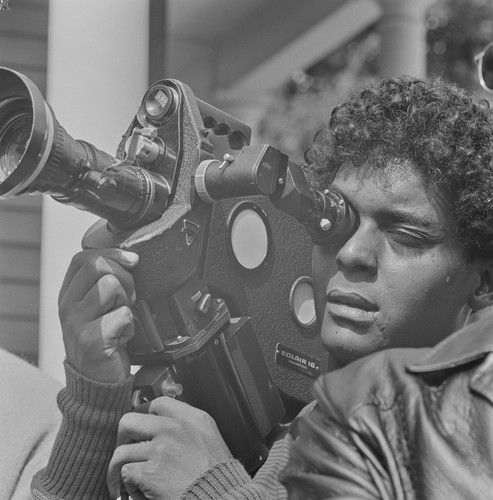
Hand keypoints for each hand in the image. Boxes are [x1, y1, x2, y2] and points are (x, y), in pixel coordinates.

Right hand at [58, 248, 138, 382]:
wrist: (98, 383)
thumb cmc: (104, 340)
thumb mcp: (97, 308)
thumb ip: (104, 283)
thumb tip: (130, 258)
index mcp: (68, 295)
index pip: (84, 258)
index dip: (112, 253)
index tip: (132, 260)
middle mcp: (67, 306)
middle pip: (99, 266)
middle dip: (125, 278)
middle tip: (127, 300)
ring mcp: (76, 323)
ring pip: (111, 286)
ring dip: (126, 302)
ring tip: (121, 319)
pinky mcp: (91, 340)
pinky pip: (123, 314)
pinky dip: (130, 326)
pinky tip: (122, 338)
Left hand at [107, 396, 232, 498]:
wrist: (220, 497)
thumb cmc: (217, 475)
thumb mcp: (210, 438)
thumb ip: (188, 426)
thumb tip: (163, 424)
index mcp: (192, 419)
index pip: (157, 404)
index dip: (146, 418)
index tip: (143, 431)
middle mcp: (174, 429)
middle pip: (129, 422)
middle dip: (122, 439)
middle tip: (125, 453)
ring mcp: (161, 449)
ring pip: (121, 453)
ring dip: (119, 470)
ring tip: (124, 481)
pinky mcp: (150, 472)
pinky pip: (125, 474)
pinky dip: (128, 487)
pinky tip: (138, 492)